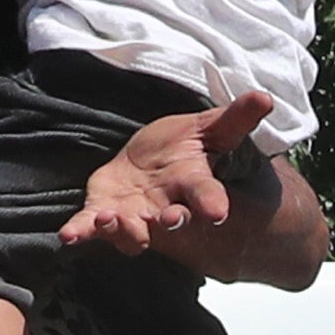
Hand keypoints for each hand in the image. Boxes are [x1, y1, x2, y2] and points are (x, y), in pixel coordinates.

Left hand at [66, 89, 270, 256]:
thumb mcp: (208, 128)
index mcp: (193, 185)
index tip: (218, 213)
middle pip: (172, 220)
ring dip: (122, 230)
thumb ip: (234, 119)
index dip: (212, 204)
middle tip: (170, 222)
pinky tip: (69, 237)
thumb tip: (265, 97)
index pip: (207, 196)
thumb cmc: (184, 148)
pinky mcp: (104, 213)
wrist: (150, 165)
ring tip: (109, 221)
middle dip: (171, 223)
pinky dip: (81, 231)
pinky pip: (92, 227)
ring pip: (132, 230)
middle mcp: (166, 207)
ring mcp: (135, 215)